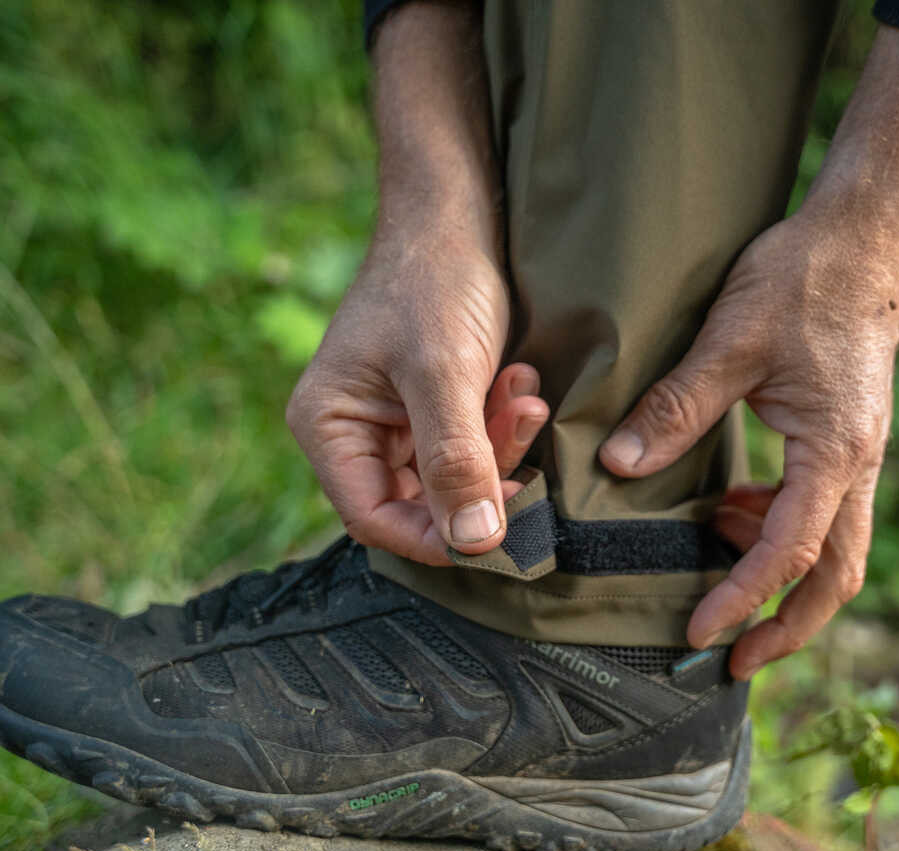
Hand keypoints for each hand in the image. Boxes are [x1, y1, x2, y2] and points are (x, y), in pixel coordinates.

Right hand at [287, 231, 547, 565]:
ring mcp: (397, 421)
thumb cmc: (433, 280)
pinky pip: (472, 444)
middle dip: (478, 478)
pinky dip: (501, 424)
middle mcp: (356, 432)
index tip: (493, 533)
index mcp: (329, 426)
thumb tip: (474, 541)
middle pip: (419, 501)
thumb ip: (456, 459)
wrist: (457, 214)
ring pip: (454, 475)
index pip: (372, 518)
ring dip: (498, 445)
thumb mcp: (445, 372)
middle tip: (517, 434)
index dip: (431, 536)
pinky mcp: (434, 407)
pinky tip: (520, 382)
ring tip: (523, 394)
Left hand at [600, 211, 898, 677]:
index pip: (790, 552)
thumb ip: (675, 410)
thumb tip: (619, 464)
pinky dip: (774, 532)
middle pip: (835, 576)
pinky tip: (728, 517)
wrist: (857, 239)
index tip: (699, 633)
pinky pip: (818, 511)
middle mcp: (857, 464)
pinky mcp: (842, 440)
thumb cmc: (800, 281)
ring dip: (780, 582)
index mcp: (835, 450)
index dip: (742, 598)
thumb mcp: (730, 342)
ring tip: (719, 589)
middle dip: (787, 627)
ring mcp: (856, 455)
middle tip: (732, 661)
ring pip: (834, 550)